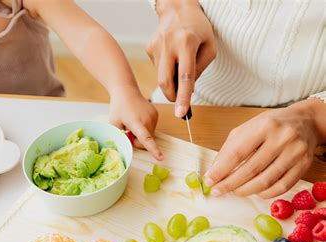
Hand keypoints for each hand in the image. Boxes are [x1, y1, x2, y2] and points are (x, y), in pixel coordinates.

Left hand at [109, 90, 163, 160]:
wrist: (126, 91)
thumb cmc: (118, 108)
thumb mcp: (114, 123)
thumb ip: (121, 136)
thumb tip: (127, 146)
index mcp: (136, 122)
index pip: (146, 138)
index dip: (153, 149)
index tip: (161, 158)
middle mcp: (147, 120)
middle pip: (146, 141)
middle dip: (137, 140)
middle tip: (128, 131)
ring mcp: (153, 116)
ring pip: (150, 135)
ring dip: (141, 134)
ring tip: (133, 123)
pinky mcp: (156, 114)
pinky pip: (152, 128)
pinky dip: (145, 128)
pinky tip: (138, 119)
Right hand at [146, 0, 215, 116]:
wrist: (177, 9)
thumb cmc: (198, 27)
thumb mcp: (209, 46)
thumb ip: (200, 69)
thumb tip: (187, 87)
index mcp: (186, 43)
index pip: (185, 77)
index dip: (183, 97)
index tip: (181, 114)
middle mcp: (168, 44)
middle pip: (165, 81)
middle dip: (172, 96)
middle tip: (179, 101)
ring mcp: (156, 46)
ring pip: (161, 76)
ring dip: (171, 79)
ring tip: (180, 65)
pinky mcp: (149, 48)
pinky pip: (158, 68)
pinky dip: (167, 69)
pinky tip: (172, 57)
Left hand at [204, 99, 325, 198]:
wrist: (305, 121)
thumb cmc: (271, 125)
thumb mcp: (247, 128)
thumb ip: (230, 148)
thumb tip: (215, 171)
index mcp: (264, 126)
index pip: (237, 153)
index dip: (221, 170)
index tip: (209, 180)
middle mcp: (282, 138)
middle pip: (251, 169)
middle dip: (230, 183)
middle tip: (217, 190)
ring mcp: (295, 153)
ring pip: (266, 181)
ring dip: (245, 190)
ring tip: (234, 191)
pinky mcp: (304, 166)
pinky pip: (281, 187)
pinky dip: (265, 193)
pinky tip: (254, 191)